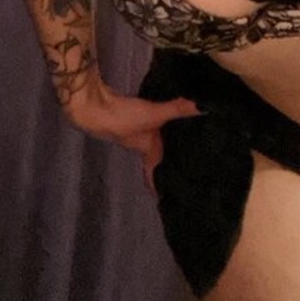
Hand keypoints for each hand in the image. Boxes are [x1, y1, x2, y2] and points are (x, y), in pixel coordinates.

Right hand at [64, 75, 198, 192]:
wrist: (94, 108)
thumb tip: (205, 106)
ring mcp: (131, 129)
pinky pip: (143, 123)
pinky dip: (151, 123)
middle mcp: (139, 142)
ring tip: (173, 140)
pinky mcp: (125, 115)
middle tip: (180, 163)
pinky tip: (158, 116)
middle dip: (164, 159)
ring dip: (158, 140)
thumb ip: (178, 109)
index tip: (166, 194)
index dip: (160, 182)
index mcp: (147, 148)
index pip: (156, 170)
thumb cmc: (124, 120)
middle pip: (153, 154)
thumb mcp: (155, 115)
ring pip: (148, 138)